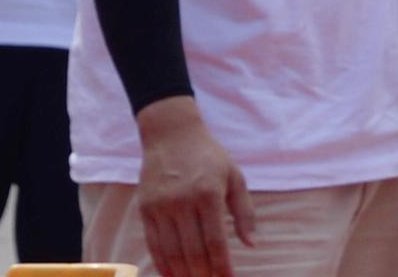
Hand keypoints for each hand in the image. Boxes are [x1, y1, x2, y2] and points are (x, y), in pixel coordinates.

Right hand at [135, 94, 256, 276]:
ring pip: (171, 252)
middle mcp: (183, 201)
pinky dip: (163, 264)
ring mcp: (161, 206)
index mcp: (208, 194)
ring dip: (183, 274)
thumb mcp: (234, 176)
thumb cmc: (208, 157)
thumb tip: (251, 244)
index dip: (222, 267)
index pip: (215, 242)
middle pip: (192, 252)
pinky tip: (172, 274)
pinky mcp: (146, 209)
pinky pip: (153, 244)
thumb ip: (244, 211)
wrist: (171, 134)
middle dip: (203, 275)